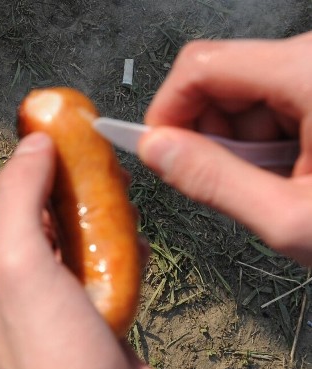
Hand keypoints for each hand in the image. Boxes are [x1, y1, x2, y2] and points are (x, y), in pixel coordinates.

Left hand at [0, 133, 187, 368]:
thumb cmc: (52, 354)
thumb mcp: (21, 264)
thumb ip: (20, 198)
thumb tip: (32, 142)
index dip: (20, 169)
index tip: (58, 139)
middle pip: (27, 220)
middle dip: (59, 193)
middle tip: (95, 169)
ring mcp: (43, 309)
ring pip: (65, 243)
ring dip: (90, 222)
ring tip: (116, 203)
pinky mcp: (84, 322)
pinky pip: (95, 271)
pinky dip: (113, 254)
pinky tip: (131, 246)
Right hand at [139, 31, 311, 264]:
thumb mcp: (288, 219)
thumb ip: (211, 181)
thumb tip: (156, 151)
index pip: (202, 66)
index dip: (167, 111)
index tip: (160, 153)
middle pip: (223, 76)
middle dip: (209, 132)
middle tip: (228, 184)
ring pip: (249, 89)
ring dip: (243, 141)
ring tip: (278, 185)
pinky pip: (280, 97)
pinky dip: (272, 138)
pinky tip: (296, 173)